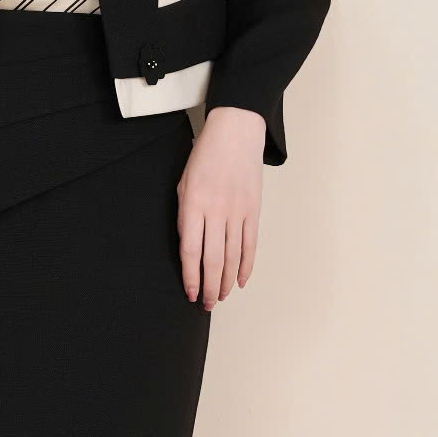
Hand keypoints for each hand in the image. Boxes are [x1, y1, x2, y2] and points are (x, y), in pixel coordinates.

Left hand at [177, 105, 267, 305]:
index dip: (190, 276)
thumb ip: (184, 217)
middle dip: (209, 286)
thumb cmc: (205, 156)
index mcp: (194, 204)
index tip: (189, 292)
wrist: (236, 132)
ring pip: (232, 256)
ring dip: (226, 281)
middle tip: (206, 304)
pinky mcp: (253, 210)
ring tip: (221, 296)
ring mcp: (238, 211)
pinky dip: (246, 265)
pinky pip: (250, 244)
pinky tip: (240, 281)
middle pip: (213, 259)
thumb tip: (188, 246)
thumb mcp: (184, 183)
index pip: (191, 251)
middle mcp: (217, 211)